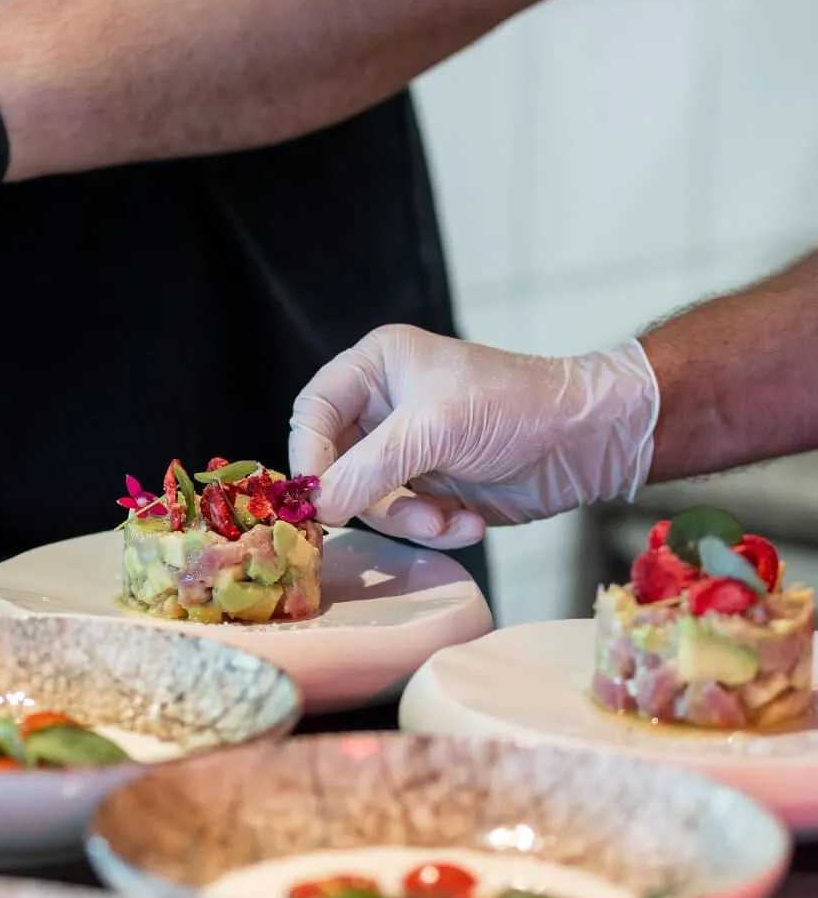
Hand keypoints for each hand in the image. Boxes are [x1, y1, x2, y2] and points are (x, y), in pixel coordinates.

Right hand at [289, 325, 659, 546]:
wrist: (588, 442)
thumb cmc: (517, 408)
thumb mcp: (435, 429)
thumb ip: (369, 468)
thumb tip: (318, 506)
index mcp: (376, 368)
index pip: (313, 413)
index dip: (310, 458)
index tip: (320, 499)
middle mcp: (384, 408)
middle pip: (336, 467)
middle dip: (374, 499)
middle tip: (406, 515)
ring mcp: (407, 451)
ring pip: (370, 503)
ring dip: (411, 521)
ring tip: (450, 519)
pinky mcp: (430, 488)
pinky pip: (405, 522)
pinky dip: (435, 529)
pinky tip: (468, 521)